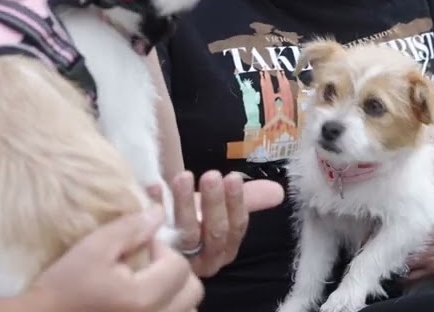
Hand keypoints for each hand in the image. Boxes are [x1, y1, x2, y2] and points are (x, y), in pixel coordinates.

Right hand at [24, 206, 203, 311]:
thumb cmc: (64, 287)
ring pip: (186, 311)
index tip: (139, 247)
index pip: (181, 266)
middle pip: (192, 291)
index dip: (162, 250)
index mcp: (145, 297)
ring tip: (147, 285)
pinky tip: (143, 302)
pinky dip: (166, 309)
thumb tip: (159, 212)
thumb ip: (130, 229)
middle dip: (175, 272)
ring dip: (175, 295)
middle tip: (147, 265)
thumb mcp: (93, 249)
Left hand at [161, 169, 285, 277]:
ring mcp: (180, 259)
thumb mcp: (223, 209)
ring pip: (187, 234)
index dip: (236, 203)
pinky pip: (155, 230)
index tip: (232, 177)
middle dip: (214, 203)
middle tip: (211, 175)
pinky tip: (155, 186)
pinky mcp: (155, 252)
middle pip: (214, 232)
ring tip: (184, 177)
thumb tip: (278, 191)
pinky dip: (156, 206)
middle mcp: (206, 258)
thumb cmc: (196, 220)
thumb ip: (250, 198)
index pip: (237, 226)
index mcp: (226, 249)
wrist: (160, 238)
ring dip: (186, 203)